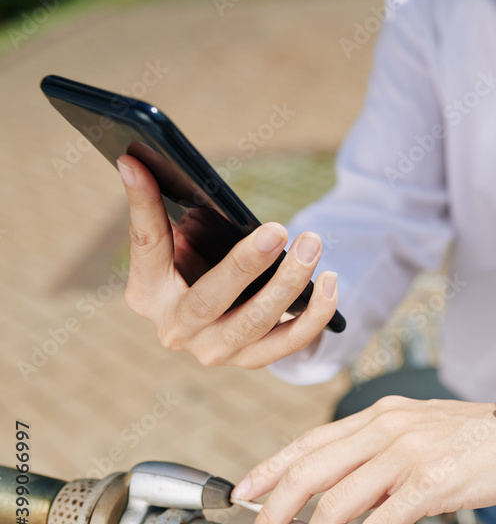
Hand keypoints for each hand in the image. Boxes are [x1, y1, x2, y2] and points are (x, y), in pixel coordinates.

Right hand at [117, 155, 338, 367]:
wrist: (215, 324)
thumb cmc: (196, 267)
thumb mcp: (179, 243)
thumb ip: (166, 213)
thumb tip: (141, 164)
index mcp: (147, 294)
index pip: (146, 246)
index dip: (141, 205)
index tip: (137, 163)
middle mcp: (176, 329)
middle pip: (210, 298)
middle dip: (246, 263)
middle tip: (277, 229)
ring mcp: (214, 350)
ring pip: (256, 321)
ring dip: (289, 282)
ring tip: (312, 244)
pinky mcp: (251, 360)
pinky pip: (290, 341)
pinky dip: (315, 313)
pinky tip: (331, 281)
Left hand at [231, 396, 495, 523]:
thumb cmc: (482, 438)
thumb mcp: (423, 429)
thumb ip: (381, 454)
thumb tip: (346, 492)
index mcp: (382, 413)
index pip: (311, 441)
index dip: (271, 468)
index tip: (245, 492)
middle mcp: (389, 426)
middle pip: (311, 470)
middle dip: (275, 511)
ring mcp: (410, 451)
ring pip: (338, 500)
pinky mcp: (435, 480)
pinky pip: (384, 521)